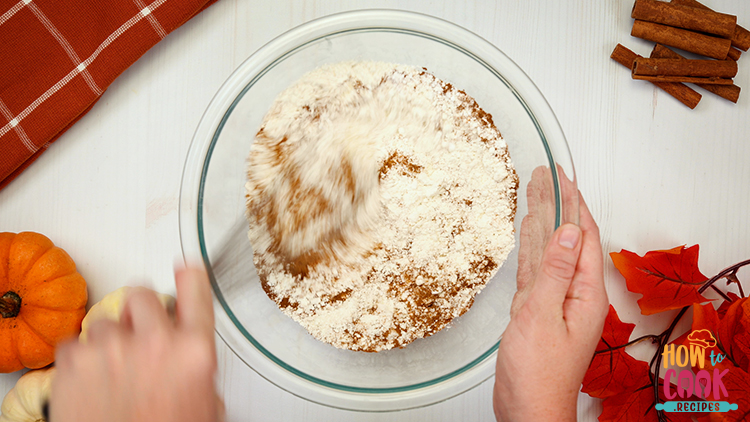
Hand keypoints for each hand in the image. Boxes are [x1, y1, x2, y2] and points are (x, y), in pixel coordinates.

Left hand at [50, 267, 219, 421]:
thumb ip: (198, 370)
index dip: (189, 272)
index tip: (184, 266)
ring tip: (112, 371)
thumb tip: (191, 358)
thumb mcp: (203, 405)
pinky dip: (80, 358)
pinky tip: (90, 381)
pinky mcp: (73, 361)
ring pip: (104, 320)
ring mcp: (110, 348)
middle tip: (138, 331)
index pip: (195, 288)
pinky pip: (74, 343)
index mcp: (193, 350)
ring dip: (109, 339)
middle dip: (139, 310)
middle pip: (141, 294)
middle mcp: (153, 340)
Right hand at [493, 193, 607, 421]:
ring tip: (535, 193)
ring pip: (551, 251)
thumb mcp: (543, 315)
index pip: (585, 236)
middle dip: (559, 205)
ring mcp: (555, 301)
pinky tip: (528, 232)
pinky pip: (537, 270)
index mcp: (586, 293)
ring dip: (544, 221)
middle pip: (569, 239)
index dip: (575, 203)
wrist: (527, 409)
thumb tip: (570, 232)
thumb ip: (556, 271)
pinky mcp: (537, 310)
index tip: (563, 176)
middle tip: (546, 176)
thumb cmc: (538, 373)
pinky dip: (532, 248)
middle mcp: (574, 293)